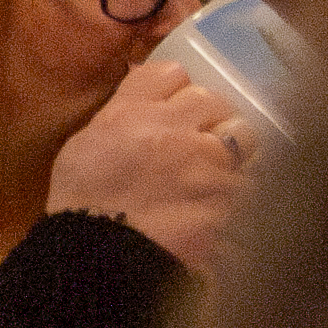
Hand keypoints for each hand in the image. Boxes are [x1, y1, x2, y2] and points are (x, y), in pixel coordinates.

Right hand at [47, 58, 250, 271]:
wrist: (100, 254)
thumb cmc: (82, 198)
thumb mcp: (88, 142)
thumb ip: (123, 115)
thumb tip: (149, 103)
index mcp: (132, 111)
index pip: (172, 74)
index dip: (174, 90)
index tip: (170, 107)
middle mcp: (175, 128)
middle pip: (213, 101)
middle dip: (209, 117)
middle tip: (198, 138)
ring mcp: (207, 164)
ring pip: (242, 137)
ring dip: (231, 150)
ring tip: (215, 170)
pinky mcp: (228, 198)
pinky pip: (245, 182)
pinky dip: (235, 189)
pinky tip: (216, 201)